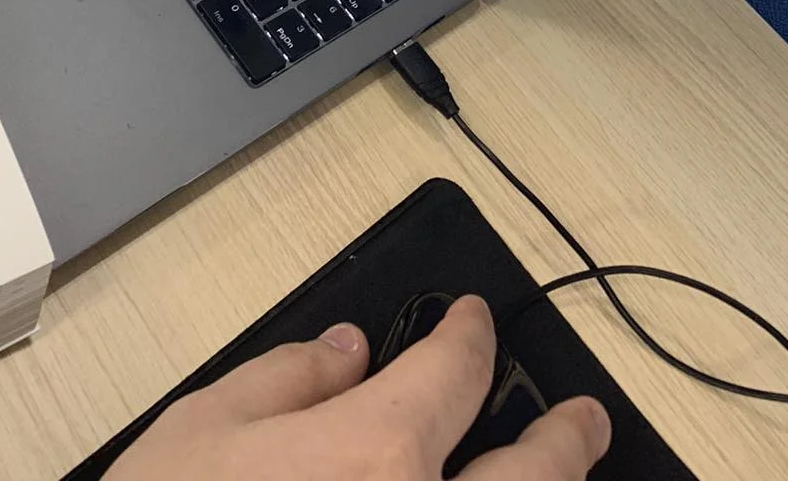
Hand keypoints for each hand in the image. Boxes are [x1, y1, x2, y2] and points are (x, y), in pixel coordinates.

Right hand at [107, 296, 609, 480]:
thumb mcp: (202, 427)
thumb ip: (288, 378)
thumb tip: (349, 351)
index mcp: (376, 455)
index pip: (450, 376)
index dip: (467, 339)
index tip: (474, 322)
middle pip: (530, 478)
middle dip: (564, 441)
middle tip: (585, 418)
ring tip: (565, 474)